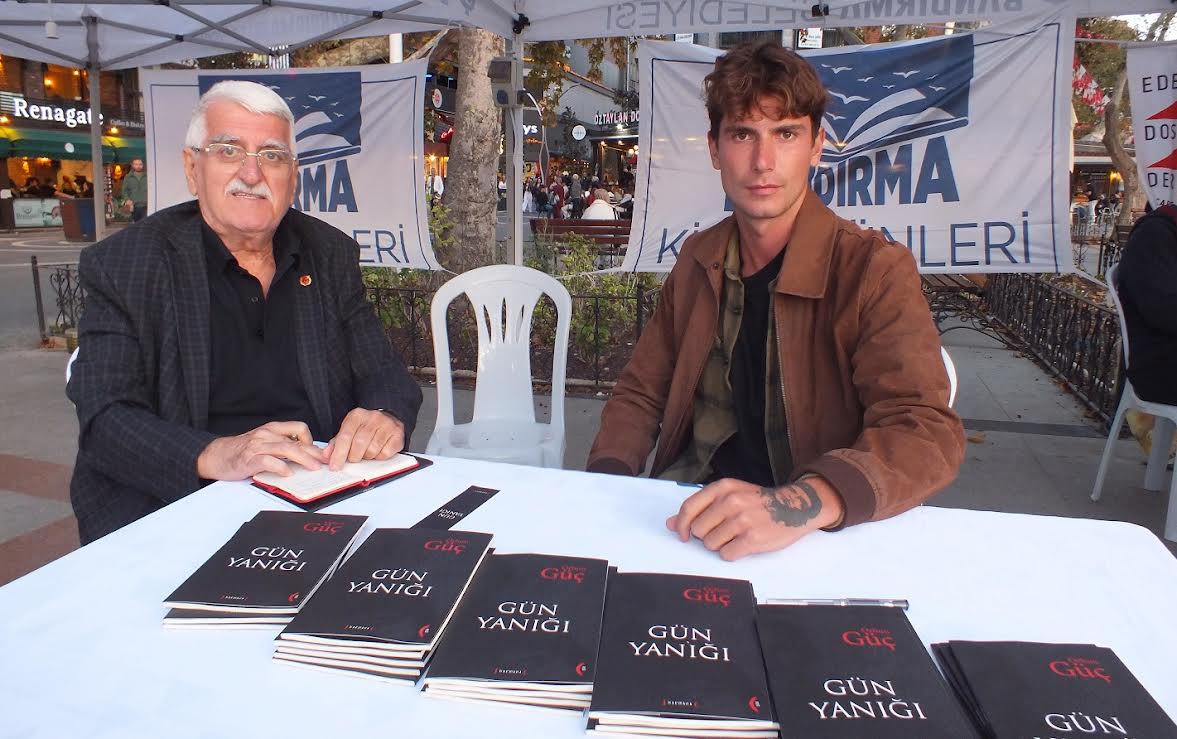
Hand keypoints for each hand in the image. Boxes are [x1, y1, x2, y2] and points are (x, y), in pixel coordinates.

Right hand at [196, 421, 324, 479]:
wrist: (216, 455)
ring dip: (303, 459)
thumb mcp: (265, 442)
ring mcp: (258, 446)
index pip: (299, 428)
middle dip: (314, 452)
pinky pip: (268, 461)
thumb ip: (282, 445)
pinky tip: (288, 473)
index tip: (319, 453)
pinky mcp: (250, 459)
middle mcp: (266, 434)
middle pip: (296, 440)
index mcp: (272, 429)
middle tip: (325, 463)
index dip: (312, 440)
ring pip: (286, 448)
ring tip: (313, 468)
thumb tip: (307, 455)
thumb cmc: (242, 450)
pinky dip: (280, 467)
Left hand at [325, 408, 405, 470]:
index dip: (338, 454)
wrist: (389, 418)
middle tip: (354, 457)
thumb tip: (326, 456)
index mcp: (357, 415)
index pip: (345, 436)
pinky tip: (378, 450)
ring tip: (367, 451)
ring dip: (367, 456)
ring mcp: (387, 425)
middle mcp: (372, 418)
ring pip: (372, 450)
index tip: (335, 466)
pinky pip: (385, 454)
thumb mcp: (349, 430)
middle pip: (359, 444)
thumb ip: (336, 443)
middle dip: (354, 456)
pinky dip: (379, 457)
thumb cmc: (366, 427)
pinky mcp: (397, 434)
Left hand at [665, 477, 843, 560]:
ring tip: (735, 537)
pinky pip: (726, 555)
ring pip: (711, 544)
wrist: (795, 507)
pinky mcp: (753, 539)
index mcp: (723, 488)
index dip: (681, 525)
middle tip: (723, 531)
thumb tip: (670, 524)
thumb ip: (700, 507)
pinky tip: (743, 544)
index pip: (688, 508)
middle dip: (705, 536)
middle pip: (697, 530)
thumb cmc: (757, 502)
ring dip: (719, 545)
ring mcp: (742, 520)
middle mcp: (731, 502)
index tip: (683, 535)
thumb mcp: (729, 495)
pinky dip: (732, 553)